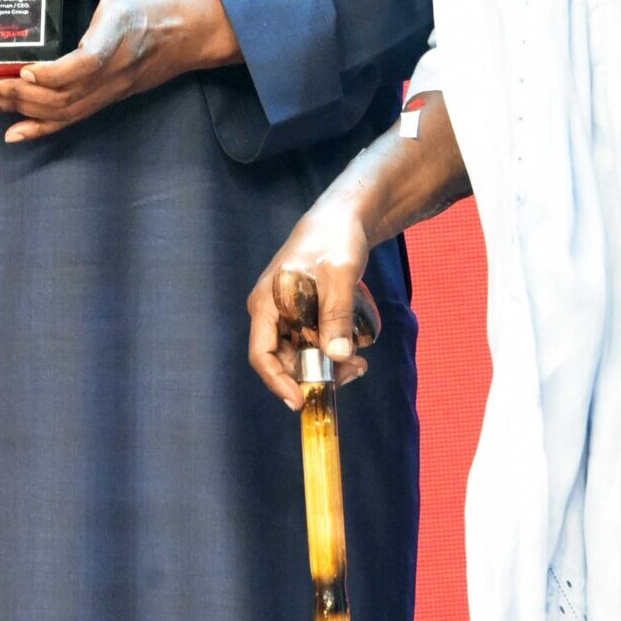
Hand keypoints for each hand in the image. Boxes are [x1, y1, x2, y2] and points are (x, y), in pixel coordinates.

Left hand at [0, 0, 238, 143]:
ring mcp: (115, 85)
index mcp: (119, 29)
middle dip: (20, 96)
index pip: (87, 63)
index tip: (24, 70)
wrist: (203, 23)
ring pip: (67, 111)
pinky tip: (16, 133)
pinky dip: (44, 128)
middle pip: (66, 96)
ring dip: (24, 111)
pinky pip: (76, 117)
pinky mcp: (114, 94)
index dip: (53, 74)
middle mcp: (116, 66)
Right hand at [247, 198, 380, 409]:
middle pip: (283, 360)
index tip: (301, 401)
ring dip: (326, 366)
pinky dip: (331, 352)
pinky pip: (312, 343)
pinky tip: (355, 350)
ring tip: (359, 363)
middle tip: (350, 375)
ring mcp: (287, 314)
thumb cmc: (334, 240)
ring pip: (300, 354)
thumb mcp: (339, 275)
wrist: (342, 219)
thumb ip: (337, 315)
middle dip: (313, 375)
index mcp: (266, 303)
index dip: (278, 382)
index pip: (261, 354)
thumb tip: (337, 356)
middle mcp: (271, 313)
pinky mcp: (303, 314)